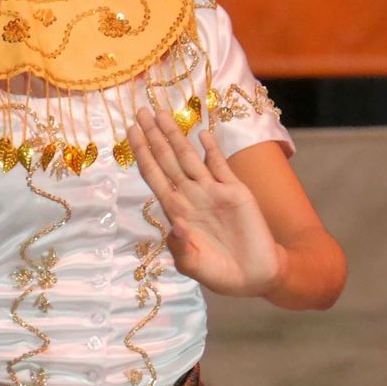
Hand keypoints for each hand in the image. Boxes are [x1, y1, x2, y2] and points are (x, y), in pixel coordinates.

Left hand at [126, 108, 287, 295]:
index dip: (142, 153)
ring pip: (189, 157)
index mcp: (176, 211)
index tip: (130, 131)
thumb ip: (182, 250)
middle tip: (140, 110)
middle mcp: (191, 195)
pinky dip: (211, 150)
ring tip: (162, 114)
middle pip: (167, 159)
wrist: (256, 275)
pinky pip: (220, 166)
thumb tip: (176, 227)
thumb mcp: (194, 266)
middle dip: (153, 136)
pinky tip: (202, 135)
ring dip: (176, 136)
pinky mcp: (236, 192)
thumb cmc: (220, 273)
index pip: (153, 175)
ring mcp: (213, 191)